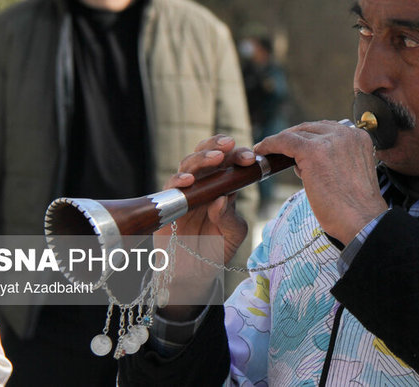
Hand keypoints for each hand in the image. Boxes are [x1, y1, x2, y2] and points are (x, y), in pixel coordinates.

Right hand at [156, 135, 250, 318]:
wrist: (193, 274)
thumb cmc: (215, 250)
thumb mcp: (233, 235)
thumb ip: (230, 218)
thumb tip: (222, 199)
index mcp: (224, 187)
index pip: (231, 163)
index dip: (240, 156)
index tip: (251, 158)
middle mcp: (203, 185)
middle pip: (207, 154)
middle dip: (218, 145)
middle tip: (231, 144)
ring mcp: (184, 192)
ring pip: (188, 164)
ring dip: (202, 158)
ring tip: (216, 158)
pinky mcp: (167, 204)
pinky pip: (169, 187)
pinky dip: (178, 181)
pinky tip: (189, 181)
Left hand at [254, 121, 385, 244]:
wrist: (362, 221)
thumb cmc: (356, 208)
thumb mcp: (351, 174)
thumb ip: (335, 161)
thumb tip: (305, 163)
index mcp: (358, 138)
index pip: (327, 129)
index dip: (308, 137)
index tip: (294, 145)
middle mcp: (346, 134)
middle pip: (310, 128)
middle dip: (293, 137)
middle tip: (278, 148)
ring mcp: (330, 141)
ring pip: (296, 133)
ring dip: (280, 142)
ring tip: (267, 151)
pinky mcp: (312, 151)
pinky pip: (284, 141)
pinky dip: (270, 144)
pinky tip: (261, 151)